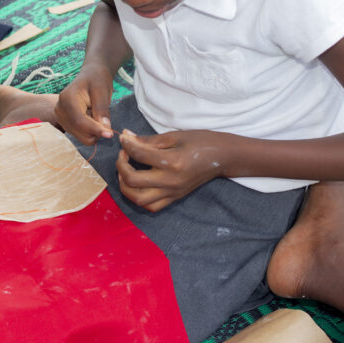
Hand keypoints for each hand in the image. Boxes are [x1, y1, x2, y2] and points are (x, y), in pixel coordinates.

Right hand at [54, 59, 114, 144]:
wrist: (91, 75)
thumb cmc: (98, 80)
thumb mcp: (103, 92)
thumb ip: (102, 111)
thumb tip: (105, 130)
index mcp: (67, 98)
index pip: (80, 121)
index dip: (95, 130)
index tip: (110, 134)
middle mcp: (60, 109)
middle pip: (78, 131)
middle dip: (95, 132)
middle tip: (106, 122)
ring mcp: (60, 116)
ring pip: (79, 136)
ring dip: (92, 131)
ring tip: (96, 115)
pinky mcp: (63, 122)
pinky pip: (79, 134)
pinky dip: (89, 131)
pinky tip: (92, 118)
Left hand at [116, 129, 231, 211]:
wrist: (222, 157)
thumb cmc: (201, 142)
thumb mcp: (174, 136)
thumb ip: (148, 140)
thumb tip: (126, 136)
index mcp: (172, 162)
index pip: (139, 154)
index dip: (127, 144)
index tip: (124, 137)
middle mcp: (170, 181)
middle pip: (133, 180)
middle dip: (121, 166)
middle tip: (123, 155)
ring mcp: (172, 192)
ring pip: (139, 199)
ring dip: (125, 186)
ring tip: (125, 172)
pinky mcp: (175, 198)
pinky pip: (151, 206)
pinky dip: (138, 198)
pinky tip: (137, 185)